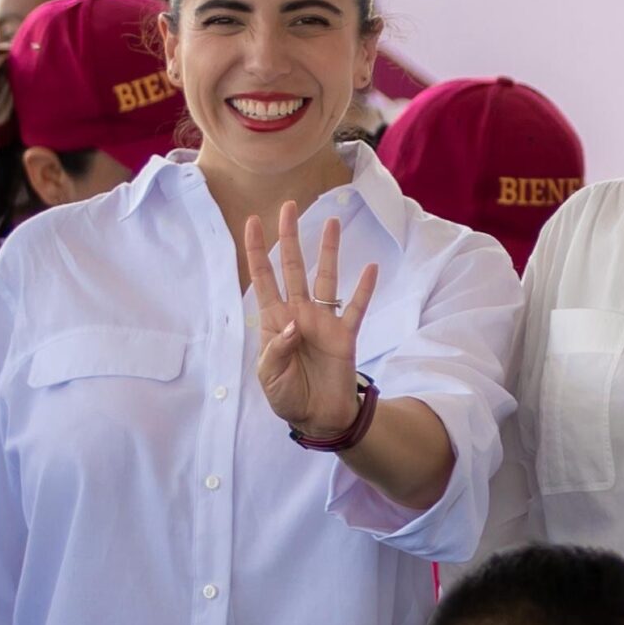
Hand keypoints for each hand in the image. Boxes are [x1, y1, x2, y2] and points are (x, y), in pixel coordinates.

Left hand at [246, 207, 377, 438]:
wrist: (318, 417)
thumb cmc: (287, 396)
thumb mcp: (269, 378)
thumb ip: (276, 350)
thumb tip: (292, 325)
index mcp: (274, 321)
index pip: (263, 278)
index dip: (258, 251)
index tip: (254, 221)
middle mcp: (299, 313)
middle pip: (294, 268)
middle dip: (291, 237)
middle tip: (290, 207)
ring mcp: (324, 321)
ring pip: (326, 278)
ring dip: (329, 251)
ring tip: (332, 223)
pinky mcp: (346, 334)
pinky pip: (356, 307)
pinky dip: (363, 289)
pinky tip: (369, 268)